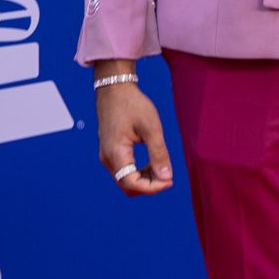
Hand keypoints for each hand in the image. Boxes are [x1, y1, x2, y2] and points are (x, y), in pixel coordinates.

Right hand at [95, 76, 173, 196]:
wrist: (115, 89)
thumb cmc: (133, 105)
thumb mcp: (151, 128)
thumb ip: (159, 153)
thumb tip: (167, 177)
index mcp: (115, 153)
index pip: (131, 184)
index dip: (152, 188)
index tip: (171, 181)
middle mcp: (107, 159)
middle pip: (127, 186)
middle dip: (149, 186)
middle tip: (169, 177)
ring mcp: (107, 156)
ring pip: (125, 180)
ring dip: (144, 180)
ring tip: (163, 169)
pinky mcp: (110, 152)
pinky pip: (123, 171)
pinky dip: (138, 173)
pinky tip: (153, 164)